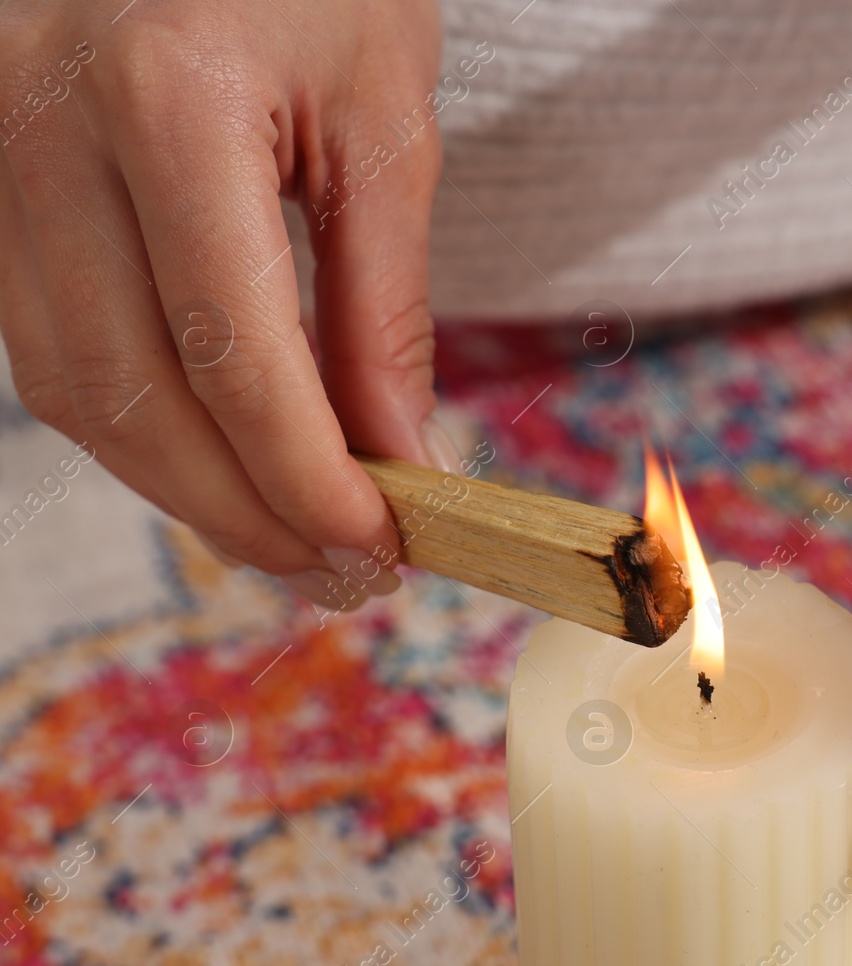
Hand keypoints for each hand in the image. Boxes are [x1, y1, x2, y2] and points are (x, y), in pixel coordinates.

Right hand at [0, 0, 447, 608]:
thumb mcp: (385, 120)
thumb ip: (385, 299)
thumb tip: (396, 456)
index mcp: (166, 98)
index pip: (233, 355)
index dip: (306, 478)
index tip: (379, 545)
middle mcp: (44, 127)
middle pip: (132, 396)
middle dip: (243, 512)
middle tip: (342, 572)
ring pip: (71, 388)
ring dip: (183, 487)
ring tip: (291, 536)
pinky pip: (49, 342)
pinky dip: (139, 422)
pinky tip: (221, 457)